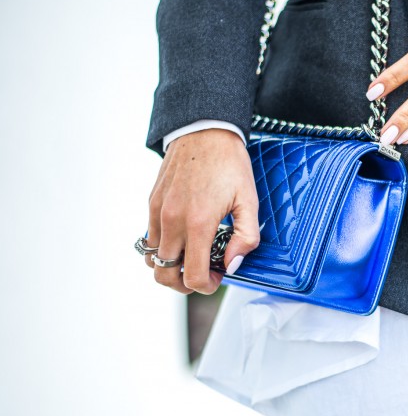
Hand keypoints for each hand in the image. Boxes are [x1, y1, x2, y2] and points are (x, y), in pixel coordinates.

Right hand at [145, 129, 259, 293]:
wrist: (204, 130)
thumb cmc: (229, 163)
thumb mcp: (249, 200)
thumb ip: (246, 237)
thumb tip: (232, 263)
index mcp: (198, 223)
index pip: (193, 276)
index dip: (207, 286)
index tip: (220, 274)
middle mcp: (172, 220)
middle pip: (165, 276)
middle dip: (185, 284)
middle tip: (205, 273)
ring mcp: (157, 212)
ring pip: (152, 260)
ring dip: (171, 267)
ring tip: (193, 256)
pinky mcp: (151, 204)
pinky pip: (150, 238)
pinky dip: (163, 248)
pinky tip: (184, 237)